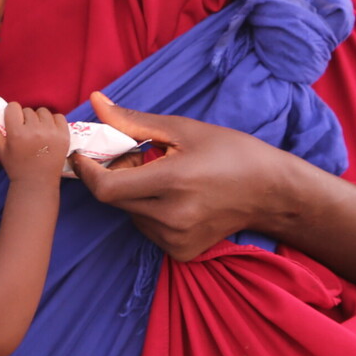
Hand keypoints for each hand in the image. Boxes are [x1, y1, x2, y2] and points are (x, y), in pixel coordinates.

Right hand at [0, 103, 69, 182]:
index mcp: (17, 133)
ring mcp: (51, 133)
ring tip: (37, 133)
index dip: (12, 113)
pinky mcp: (64, 136)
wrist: (37, 183)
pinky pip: (59, 117)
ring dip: (39, 119)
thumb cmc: (16, 166)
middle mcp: (35, 131)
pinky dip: (54, 122)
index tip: (14, 122)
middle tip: (25, 133)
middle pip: (28, 110)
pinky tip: (49, 132)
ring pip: (43, 112)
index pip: (13, 107)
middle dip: (25, 119)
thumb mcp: (1, 149)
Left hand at [69, 92, 283, 262]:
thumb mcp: (182, 129)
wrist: (270, 191)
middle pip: (115, 199)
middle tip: (138, 156)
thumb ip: (133, 121)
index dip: (88, 170)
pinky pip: (148, 229)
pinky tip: (176, 199)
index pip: (106, 188)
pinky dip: (150, 211)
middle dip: (115, 175)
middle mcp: (172, 217)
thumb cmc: (230, 151)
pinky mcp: (181, 252)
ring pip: (130, 214)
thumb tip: (96, 103)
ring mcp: (176, 239)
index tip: (84, 153)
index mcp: (172, 182)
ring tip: (162, 175)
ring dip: (133, 193)